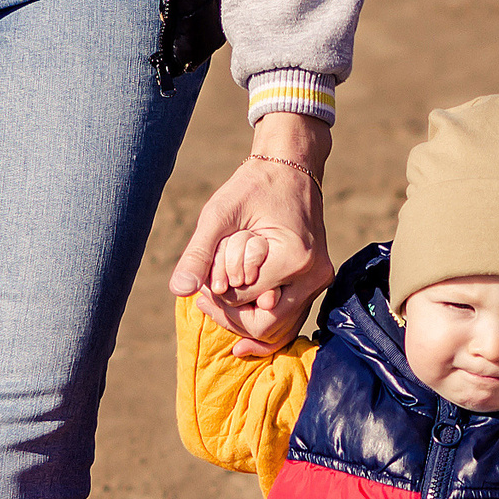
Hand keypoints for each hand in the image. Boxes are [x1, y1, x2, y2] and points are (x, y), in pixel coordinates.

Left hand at [170, 112, 334, 355]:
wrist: (290, 169)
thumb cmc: (253, 187)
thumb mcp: (218, 214)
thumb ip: (199, 254)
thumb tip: (179, 290)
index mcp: (294, 258)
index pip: (244, 301)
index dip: (217, 295)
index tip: (205, 278)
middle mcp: (314, 276)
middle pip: (265, 325)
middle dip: (230, 316)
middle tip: (204, 298)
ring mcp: (319, 281)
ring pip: (279, 329)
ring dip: (244, 321)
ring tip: (214, 300)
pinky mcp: (315, 282)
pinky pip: (289, 318)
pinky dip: (261, 320)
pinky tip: (236, 320)